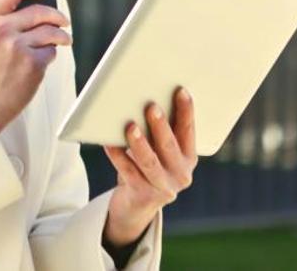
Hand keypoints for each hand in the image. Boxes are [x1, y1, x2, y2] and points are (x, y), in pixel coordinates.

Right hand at [0, 0, 70, 132]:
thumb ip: (5, 21)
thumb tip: (37, 9)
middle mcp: (1, 30)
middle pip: (39, 11)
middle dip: (57, 16)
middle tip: (63, 21)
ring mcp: (17, 46)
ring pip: (50, 31)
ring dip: (61, 36)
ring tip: (63, 40)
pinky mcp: (32, 62)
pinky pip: (51, 51)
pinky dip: (50, 56)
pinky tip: (40, 62)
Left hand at [101, 86, 197, 247]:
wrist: (136, 205)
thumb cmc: (147, 166)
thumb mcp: (160, 151)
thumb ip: (159, 131)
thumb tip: (145, 99)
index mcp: (189, 159)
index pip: (189, 132)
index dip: (186, 111)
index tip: (181, 91)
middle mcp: (181, 174)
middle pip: (169, 146)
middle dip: (160, 125)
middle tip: (151, 106)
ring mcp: (163, 187)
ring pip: (149, 161)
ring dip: (139, 143)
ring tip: (130, 126)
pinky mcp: (143, 195)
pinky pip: (127, 171)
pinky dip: (117, 155)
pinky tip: (108, 142)